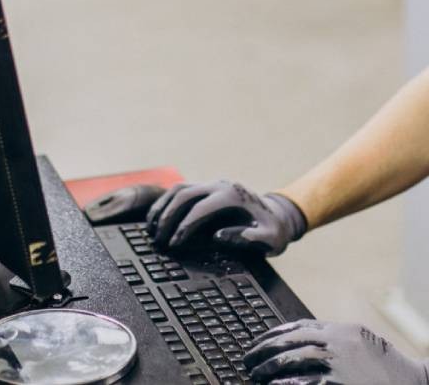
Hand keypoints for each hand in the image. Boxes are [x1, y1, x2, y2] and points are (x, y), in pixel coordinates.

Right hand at [144, 180, 306, 254]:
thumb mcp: (269, 238)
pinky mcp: (206, 187)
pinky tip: (156, 218)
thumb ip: (247, 238)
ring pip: (179, 189)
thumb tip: (218, 237)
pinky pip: (181, 190)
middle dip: (168, 217)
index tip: (173, 244)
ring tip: (150, 229)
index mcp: (233, 196)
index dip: (184, 226)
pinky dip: (166, 203)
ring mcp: (212, 184)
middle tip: (158, 239)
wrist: (278, 213)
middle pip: (184, 195)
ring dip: (162, 207)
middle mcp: (220, 185)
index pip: (200, 208)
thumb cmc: (273, 229)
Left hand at [242, 320, 428, 383]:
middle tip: (248, 360)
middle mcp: (340, 344)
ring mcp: (339, 366)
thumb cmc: (389, 371)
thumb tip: (301, 344)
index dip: (274, 335)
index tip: (258, 343)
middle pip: (291, 343)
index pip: (299, 327)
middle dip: (265, 352)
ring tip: (256, 375)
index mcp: (344, 331)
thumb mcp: (364, 344)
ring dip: (269, 369)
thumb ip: (336, 341)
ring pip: (293, 363)